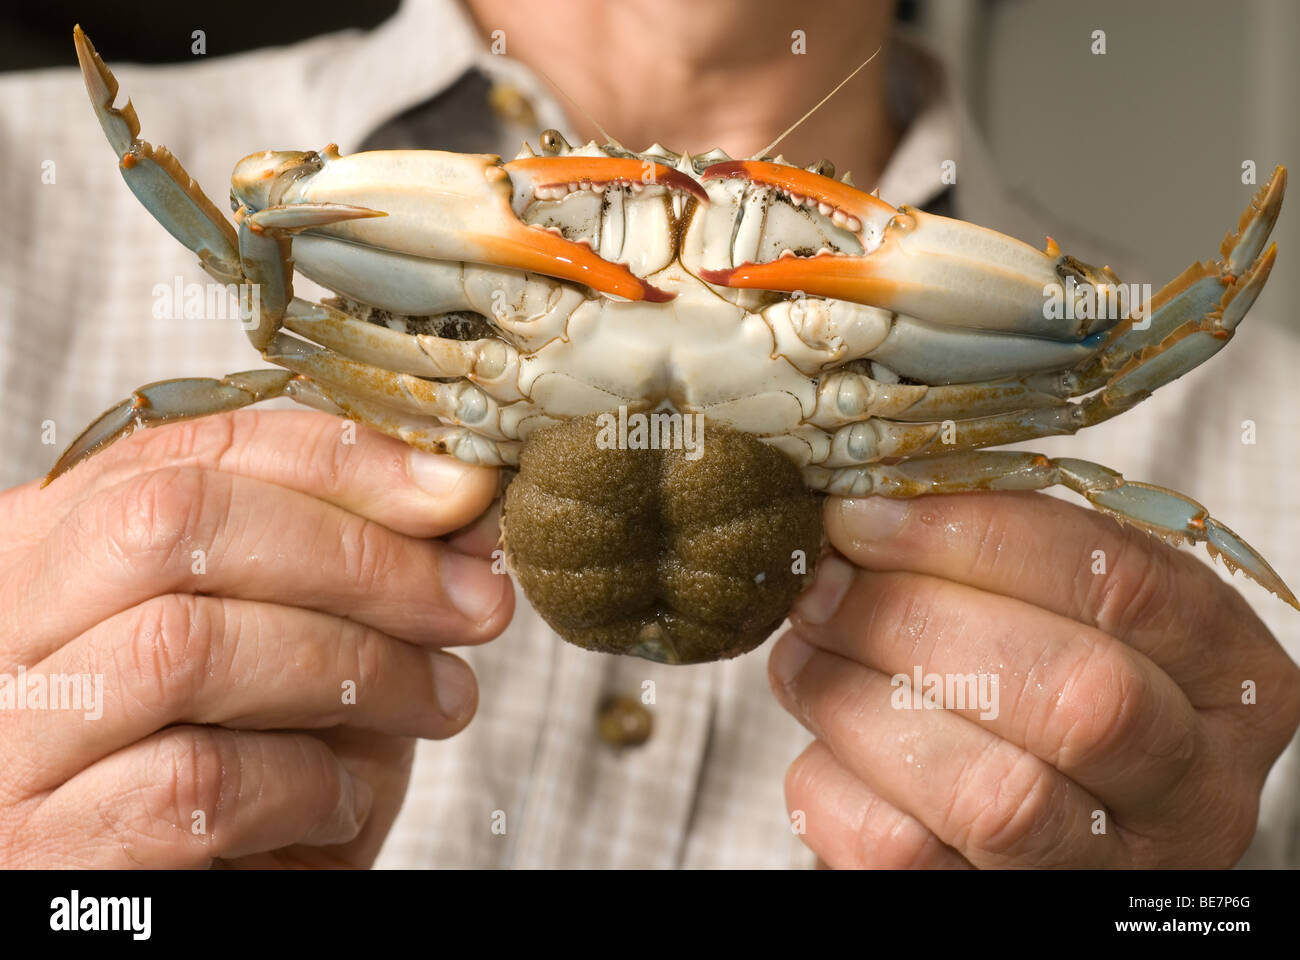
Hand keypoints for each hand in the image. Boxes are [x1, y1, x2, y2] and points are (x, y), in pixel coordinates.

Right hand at [0, 410, 512, 866]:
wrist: (176, 919)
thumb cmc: (244, 783)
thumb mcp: (306, 660)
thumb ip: (363, 581)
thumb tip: (464, 505)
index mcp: (53, 553)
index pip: (186, 453)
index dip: (338, 461)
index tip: (461, 490)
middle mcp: (5, 631)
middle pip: (175, 524)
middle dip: (359, 555)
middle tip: (477, 603)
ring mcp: (10, 745)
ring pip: (187, 648)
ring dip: (358, 669)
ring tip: (441, 702)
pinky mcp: (47, 856)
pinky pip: (198, 782)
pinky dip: (310, 783)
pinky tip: (344, 802)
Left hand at [770, 491, 1299, 867]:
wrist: (1038, 811)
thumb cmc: (1048, 671)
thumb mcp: (1068, 601)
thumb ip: (994, 555)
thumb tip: (864, 516)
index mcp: (1229, 677)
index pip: (1121, 585)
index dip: (976, 540)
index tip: (864, 518)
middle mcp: (1194, 790)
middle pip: (1070, 696)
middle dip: (912, 623)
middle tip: (823, 588)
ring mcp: (1105, 871)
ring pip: (990, 797)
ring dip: (858, 703)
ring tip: (804, 651)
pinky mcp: (999, 913)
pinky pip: (903, 857)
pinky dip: (834, 781)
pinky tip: (821, 733)